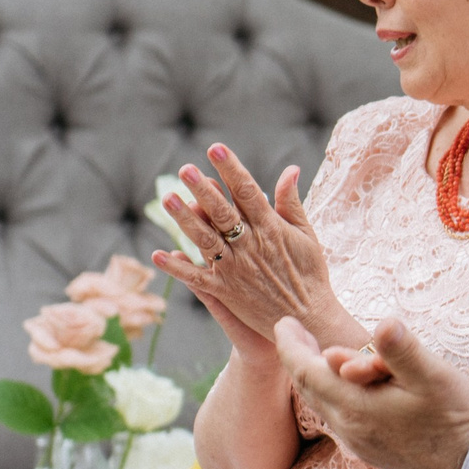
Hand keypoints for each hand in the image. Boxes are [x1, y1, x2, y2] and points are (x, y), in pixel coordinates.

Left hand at [154, 145, 362, 352]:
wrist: (308, 320)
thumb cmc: (310, 274)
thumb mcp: (306, 234)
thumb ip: (291, 202)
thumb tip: (290, 169)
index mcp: (271, 228)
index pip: (247, 191)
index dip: (230, 169)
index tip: (215, 148)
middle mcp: (251, 247)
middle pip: (222, 213)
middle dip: (203, 190)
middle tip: (185, 169)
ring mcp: (236, 270)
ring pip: (205, 240)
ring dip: (185, 220)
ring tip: (168, 199)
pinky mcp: (226, 292)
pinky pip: (197, 278)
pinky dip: (177, 268)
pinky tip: (158, 254)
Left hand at [274, 315, 468, 468]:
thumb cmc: (456, 419)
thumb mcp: (433, 377)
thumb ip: (402, 350)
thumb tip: (382, 323)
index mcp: (355, 407)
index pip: (307, 372)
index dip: (291, 345)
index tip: (283, 322)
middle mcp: (349, 428)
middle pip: (310, 388)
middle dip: (298, 357)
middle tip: (293, 331)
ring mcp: (359, 443)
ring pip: (324, 404)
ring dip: (316, 376)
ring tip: (317, 353)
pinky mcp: (372, 449)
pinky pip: (339, 416)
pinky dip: (333, 393)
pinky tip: (347, 384)